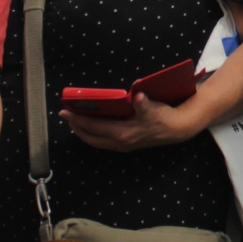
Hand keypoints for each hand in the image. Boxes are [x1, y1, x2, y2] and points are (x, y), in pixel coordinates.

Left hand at [59, 93, 196, 152]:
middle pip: (91, 137)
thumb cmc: (163, 117)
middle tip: (66, 116)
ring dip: (84, 132)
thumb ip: (143, 103)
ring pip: (96, 141)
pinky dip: (94, 133)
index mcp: (122, 133)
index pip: (94, 127)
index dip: (78, 119)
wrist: (177, 130)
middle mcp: (120, 142)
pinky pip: (103, 141)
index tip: (65, 112)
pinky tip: (93, 125)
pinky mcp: (126, 144)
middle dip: (76, 127)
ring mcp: (123, 145)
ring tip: (75, 121)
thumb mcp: (153, 108)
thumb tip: (137, 96)